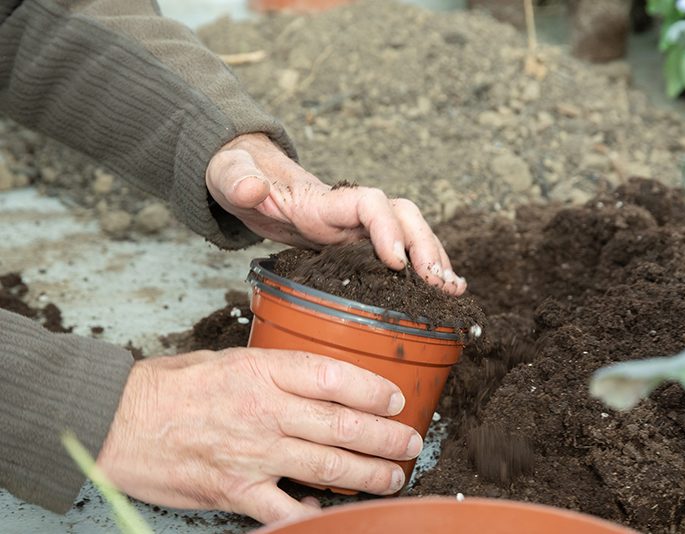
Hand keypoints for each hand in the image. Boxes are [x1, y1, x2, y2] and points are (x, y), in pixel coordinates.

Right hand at [97, 348, 422, 523]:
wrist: (117, 420)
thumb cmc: (169, 386)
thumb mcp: (225, 358)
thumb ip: (271, 370)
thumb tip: (313, 378)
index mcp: (264, 372)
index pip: (334, 377)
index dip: (373, 390)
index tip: (395, 399)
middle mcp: (266, 411)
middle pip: (341, 424)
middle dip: (385, 436)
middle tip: (411, 442)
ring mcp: (254, 453)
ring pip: (326, 465)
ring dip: (368, 473)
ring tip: (394, 475)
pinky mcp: (236, 489)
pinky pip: (286, 507)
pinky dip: (315, 514)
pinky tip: (340, 515)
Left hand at [205, 133, 466, 295]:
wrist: (246, 178)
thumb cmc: (239, 176)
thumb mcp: (228, 175)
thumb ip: (238, 179)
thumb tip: (251, 188)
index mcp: (322, 199)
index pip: (369, 203)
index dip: (387, 228)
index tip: (395, 260)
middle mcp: (349, 209)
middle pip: (403, 215)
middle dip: (426, 246)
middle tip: (439, 282)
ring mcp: (356, 225)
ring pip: (410, 232)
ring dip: (435, 258)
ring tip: (454, 289)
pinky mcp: (357, 241)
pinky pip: (401, 251)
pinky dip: (423, 266)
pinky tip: (440, 290)